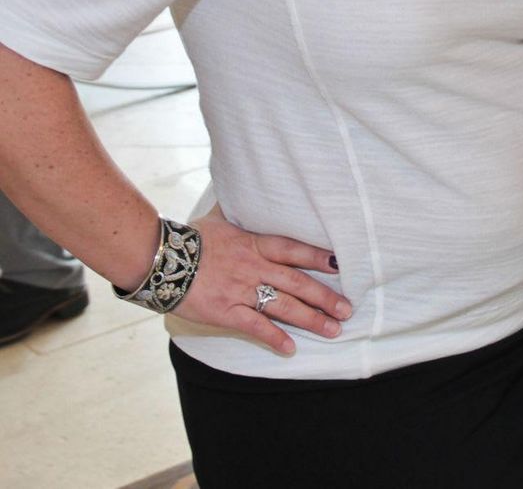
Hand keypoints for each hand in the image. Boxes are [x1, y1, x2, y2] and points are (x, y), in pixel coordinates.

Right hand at [173, 210, 350, 355]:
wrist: (161, 259)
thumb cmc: (190, 238)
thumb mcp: (219, 218)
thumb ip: (238, 212)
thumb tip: (242, 189)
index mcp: (254, 243)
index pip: (293, 249)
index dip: (318, 257)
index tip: (340, 265)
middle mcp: (253, 267)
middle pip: (297, 281)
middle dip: (324, 296)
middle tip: (348, 308)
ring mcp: (241, 290)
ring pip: (283, 306)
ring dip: (310, 319)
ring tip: (333, 329)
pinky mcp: (225, 312)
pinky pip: (255, 326)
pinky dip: (274, 338)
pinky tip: (290, 348)